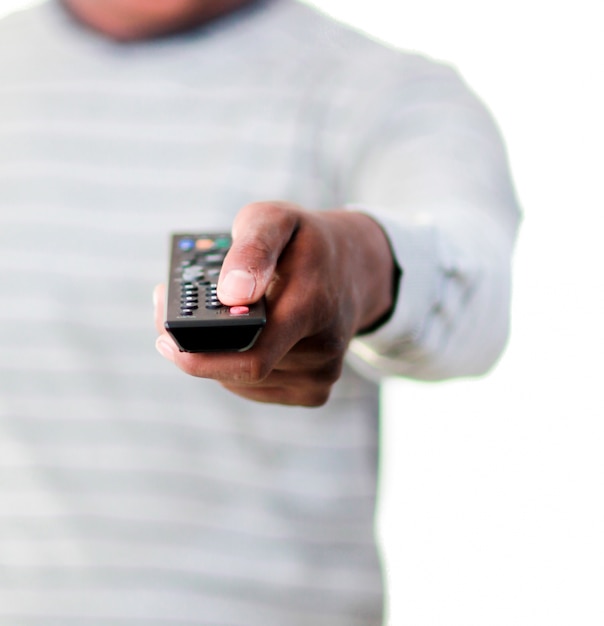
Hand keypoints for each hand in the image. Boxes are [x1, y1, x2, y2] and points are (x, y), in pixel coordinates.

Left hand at [154, 201, 395, 405]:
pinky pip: (257, 389)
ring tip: (206, 321)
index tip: (165, 339)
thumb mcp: (278, 220)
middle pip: (238, 372)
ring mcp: (322, 376)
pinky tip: (238, 340)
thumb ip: (253, 248)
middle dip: (196, 351)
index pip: (251, 359)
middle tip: (171, 321)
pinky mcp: (315, 390)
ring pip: (243, 383)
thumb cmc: (307, 241)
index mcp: (312, 308)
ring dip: (216, 357)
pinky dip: (236, 369)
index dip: (200, 359)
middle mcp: (322, 351)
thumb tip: (230, 295)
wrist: (357, 269)